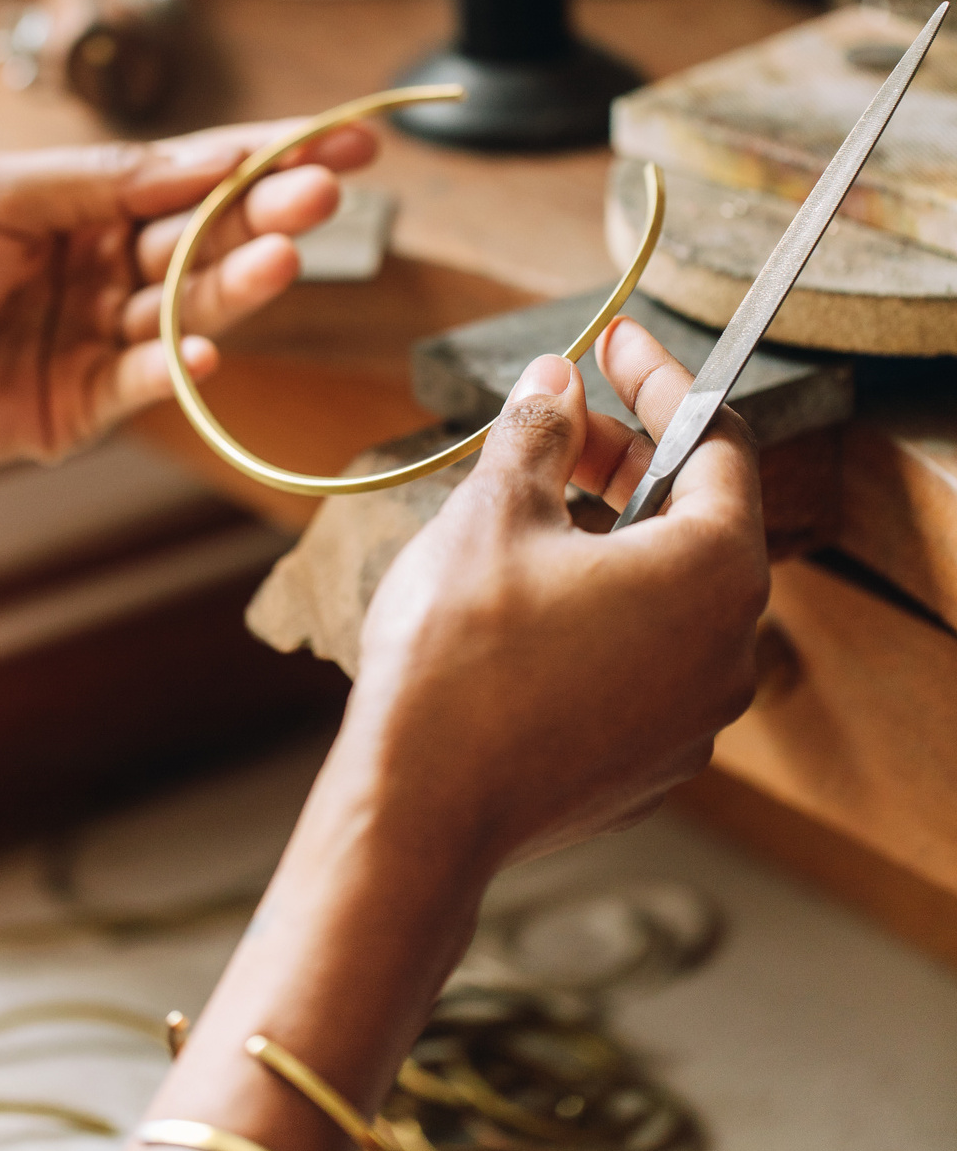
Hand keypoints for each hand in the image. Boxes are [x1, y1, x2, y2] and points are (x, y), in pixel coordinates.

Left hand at [0, 119, 373, 506]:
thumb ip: (101, 180)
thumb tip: (207, 155)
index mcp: (75, 202)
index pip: (189, 171)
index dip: (267, 154)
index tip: (341, 138)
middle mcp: (97, 265)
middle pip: (204, 235)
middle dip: (268, 211)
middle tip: (325, 193)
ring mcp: (95, 337)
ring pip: (189, 305)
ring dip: (237, 282)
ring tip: (282, 257)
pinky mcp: (83, 406)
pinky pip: (149, 383)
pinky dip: (182, 367)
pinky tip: (208, 347)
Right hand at [345, 315, 769, 870]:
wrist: (420, 811)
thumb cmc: (459, 658)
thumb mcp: (494, 511)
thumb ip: (540, 431)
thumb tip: (557, 382)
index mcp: (713, 572)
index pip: (716, 441)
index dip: (661, 379)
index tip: (617, 339)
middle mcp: (729, 647)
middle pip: (696, 515)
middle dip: (626, 455)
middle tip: (558, 421)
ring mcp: (695, 714)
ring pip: (667, 588)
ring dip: (610, 529)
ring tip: (532, 503)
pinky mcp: (652, 758)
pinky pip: (644, 653)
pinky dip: (603, 603)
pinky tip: (531, 593)